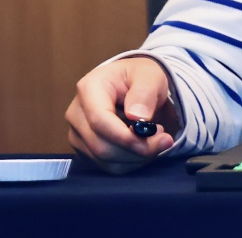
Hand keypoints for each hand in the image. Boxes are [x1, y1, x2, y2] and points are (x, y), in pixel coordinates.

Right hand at [66, 56, 179, 173]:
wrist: (132, 85)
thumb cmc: (139, 77)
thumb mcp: (149, 76)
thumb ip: (145, 92)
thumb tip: (137, 116)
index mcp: (89, 88)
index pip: (99, 120)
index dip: (126, 136)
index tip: (157, 136)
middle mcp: (76, 113)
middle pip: (101, 145)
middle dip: (137, 148)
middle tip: (165, 139)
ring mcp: (77, 134)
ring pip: (105, 160)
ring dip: (137, 156)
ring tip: (156, 138)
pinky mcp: (84, 149)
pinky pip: (108, 166)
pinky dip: (131, 161)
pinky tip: (144, 145)